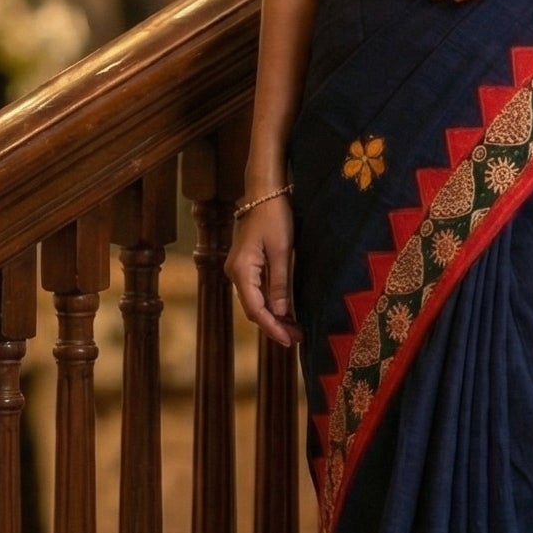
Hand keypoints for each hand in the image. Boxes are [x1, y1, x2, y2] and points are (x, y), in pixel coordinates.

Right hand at [226, 194, 300, 346]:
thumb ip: (280, 283)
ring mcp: (239, 269)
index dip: (272, 328)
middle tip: (297, 339)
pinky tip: (286, 312)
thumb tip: (279, 313)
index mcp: (241, 270)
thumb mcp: (281, 251)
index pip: (255, 309)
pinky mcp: (247, 265)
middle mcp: (235, 273)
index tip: (289, 341)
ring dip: (274, 316)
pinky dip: (271, 303)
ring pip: (255, 302)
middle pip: (253, 309)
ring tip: (295, 330)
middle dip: (274, 326)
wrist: (264, 192)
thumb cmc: (274, 216)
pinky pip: (257, 291)